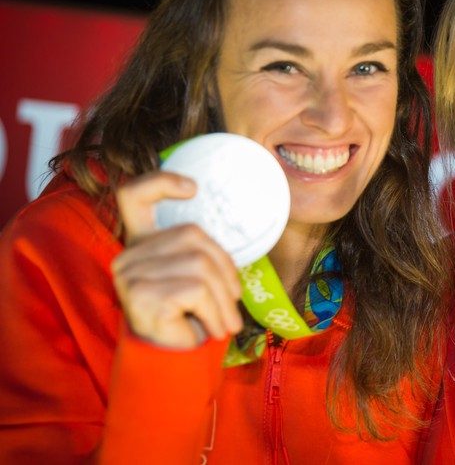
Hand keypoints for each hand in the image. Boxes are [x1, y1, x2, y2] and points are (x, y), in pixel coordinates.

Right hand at [111, 171, 242, 347]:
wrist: (170, 364)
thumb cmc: (188, 318)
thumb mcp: (195, 277)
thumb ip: (199, 252)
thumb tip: (233, 242)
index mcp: (140, 242)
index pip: (133, 195)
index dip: (160, 181)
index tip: (192, 188)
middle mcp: (128, 254)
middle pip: (192, 235)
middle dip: (225, 269)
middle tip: (233, 302)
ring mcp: (129, 273)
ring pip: (200, 264)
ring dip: (224, 298)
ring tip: (226, 321)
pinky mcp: (140, 295)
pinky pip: (197, 291)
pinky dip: (215, 312)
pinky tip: (213, 329)